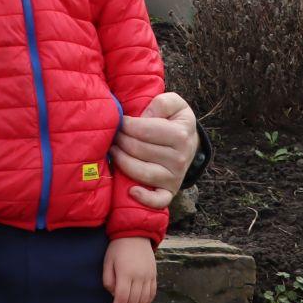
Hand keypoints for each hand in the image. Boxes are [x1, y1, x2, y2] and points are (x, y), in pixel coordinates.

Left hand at [103, 237, 157, 302]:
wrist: (135, 234)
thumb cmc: (117, 248)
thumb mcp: (107, 262)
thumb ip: (109, 280)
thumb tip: (114, 296)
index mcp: (125, 273)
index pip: (121, 298)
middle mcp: (139, 276)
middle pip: (133, 302)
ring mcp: (149, 277)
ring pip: (144, 301)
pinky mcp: (154, 276)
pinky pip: (151, 295)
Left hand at [112, 90, 199, 208]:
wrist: (190, 144)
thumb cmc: (175, 121)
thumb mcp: (175, 104)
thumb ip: (162, 102)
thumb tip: (144, 115)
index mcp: (179, 135)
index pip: (142, 129)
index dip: (125, 124)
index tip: (118, 120)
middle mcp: (178, 158)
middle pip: (137, 149)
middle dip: (120, 139)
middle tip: (113, 134)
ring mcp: (174, 177)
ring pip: (140, 172)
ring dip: (120, 160)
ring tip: (113, 150)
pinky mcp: (169, 191)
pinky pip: (158, 201)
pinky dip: (145, 198)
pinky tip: (131, 190)